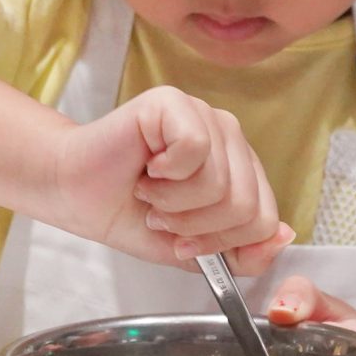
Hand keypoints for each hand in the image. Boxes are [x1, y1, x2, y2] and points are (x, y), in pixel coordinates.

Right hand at [44, 84, 293, 272]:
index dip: (222, 244)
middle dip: (196, 227)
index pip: (265, 219)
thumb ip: (240, 253)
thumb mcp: (191, 250)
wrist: (72, 194)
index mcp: (240, 170)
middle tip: (162, 216)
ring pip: (220, 184)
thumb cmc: (128, 213)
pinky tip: (147, 167)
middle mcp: (230, 138)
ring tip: (150, 191)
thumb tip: (282, 236)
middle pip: (245, 206)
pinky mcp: (176, 102)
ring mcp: (205, 116)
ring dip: (173, 204)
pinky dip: (164, 176)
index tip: (184, 245)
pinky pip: (194, 151)